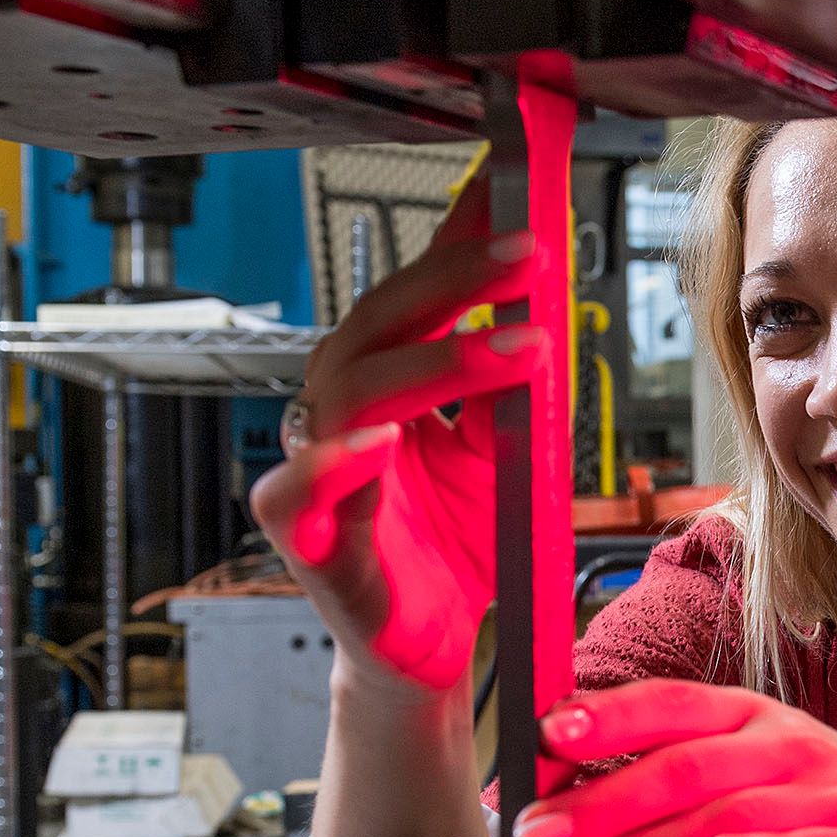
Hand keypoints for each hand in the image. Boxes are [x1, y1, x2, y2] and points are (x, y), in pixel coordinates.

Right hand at [249, 197, 549, 694]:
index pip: (413, 296)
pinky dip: (330, 466)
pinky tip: (376, 443)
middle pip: (374, 326)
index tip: (505, 183)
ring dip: (432, 362)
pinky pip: (294, 497)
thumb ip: (510, 387)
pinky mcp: (313, 549)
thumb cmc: (457, 549)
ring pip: (342, 395)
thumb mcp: (505, 455)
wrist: (431, 652)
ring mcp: (319, 479)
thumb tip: (542, 299)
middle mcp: (340, 420)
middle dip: (452, 280)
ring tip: (514, 349)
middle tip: (529, 252)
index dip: (453, 239)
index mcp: (384, 388)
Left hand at [509, 678, 836, 836]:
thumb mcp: (780, 794)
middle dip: (604, 800)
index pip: (680, 707)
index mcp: (771, 731)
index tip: (546, 734)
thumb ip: (694, 801)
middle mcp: (806, 752)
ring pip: (743, 809)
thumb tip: (580, 818)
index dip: (612, 715)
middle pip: (692, 765)